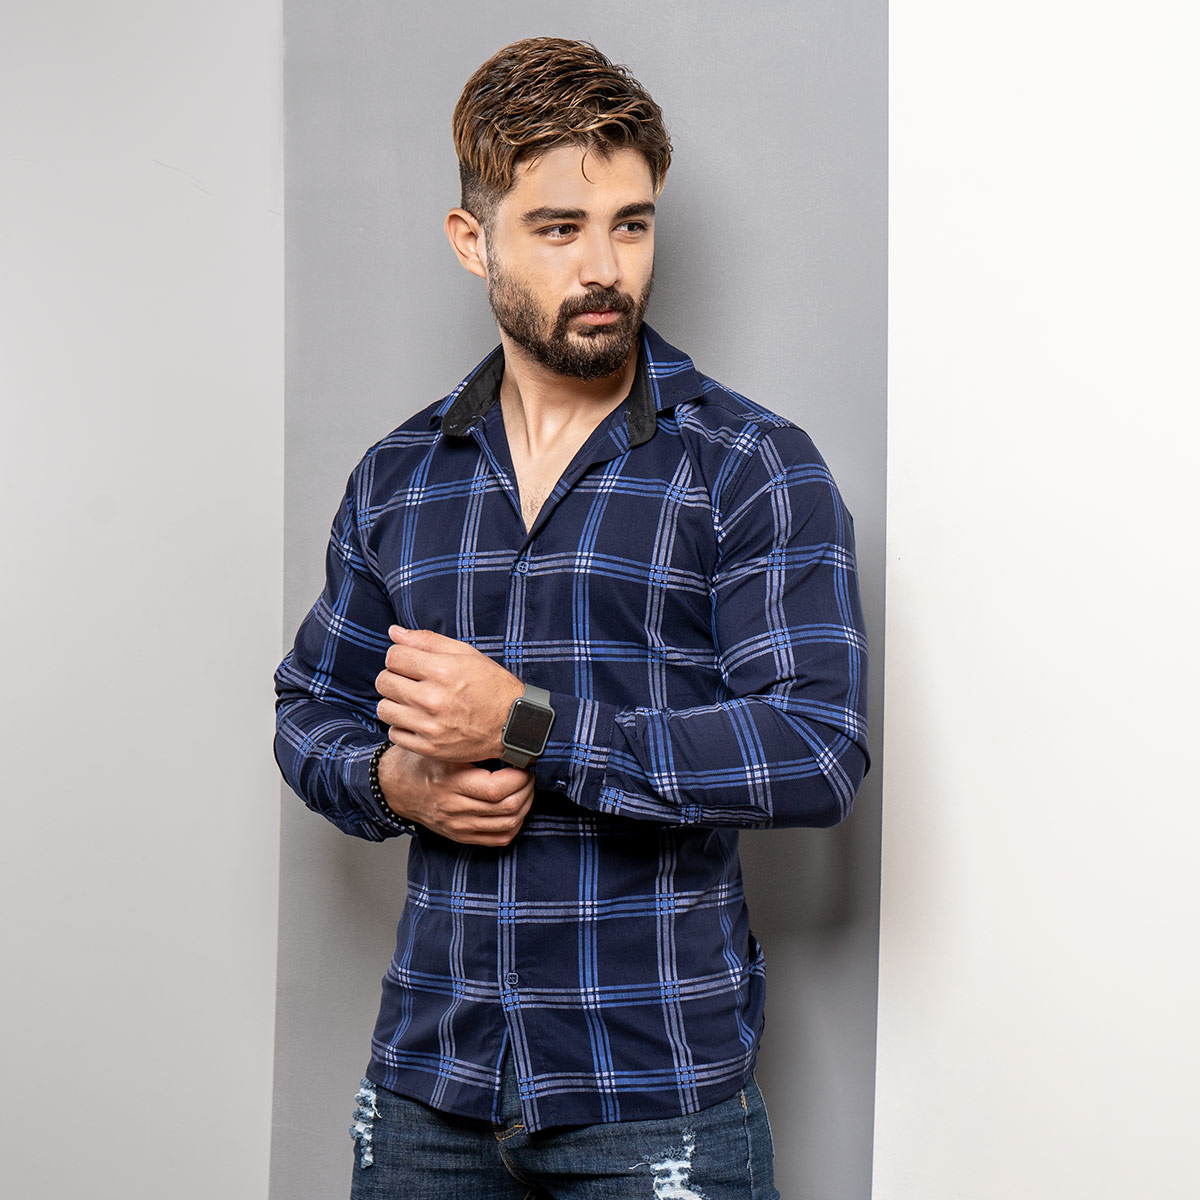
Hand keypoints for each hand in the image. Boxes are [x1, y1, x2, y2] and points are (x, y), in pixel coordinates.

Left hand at [375, 626, 522, 761]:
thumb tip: (394, 632)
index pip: (393, 656)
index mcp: (442, 671)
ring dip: (394, 702)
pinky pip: (394, 733)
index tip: (410, 662)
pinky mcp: (429, 747)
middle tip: (410, 681)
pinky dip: (401, 726)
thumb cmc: (491, 684)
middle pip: (384, 681)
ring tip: (412, 701)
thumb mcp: (466, 654)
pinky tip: (418, 720)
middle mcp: (433, 699)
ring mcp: (430, 726)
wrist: (513, 723)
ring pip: (384, 708)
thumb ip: (428, 641)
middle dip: (394, 676)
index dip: (399, 656)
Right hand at [377, 746, 532, 845]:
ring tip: (526, 789)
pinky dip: (514, 825)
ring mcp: (457, 825)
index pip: (496, 789)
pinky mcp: (460, 836)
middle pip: (506, 808)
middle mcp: (453, 807)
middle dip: (527, 790)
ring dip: (524, 807)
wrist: (395, 787)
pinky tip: (516, 809)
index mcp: (450, 782)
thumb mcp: (440, 747)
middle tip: (530, 774)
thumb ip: (469, 745)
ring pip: (506, 825)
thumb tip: (507, 738)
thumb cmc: (420, 762)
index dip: (519, 778)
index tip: (524, 763)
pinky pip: (498, 839)